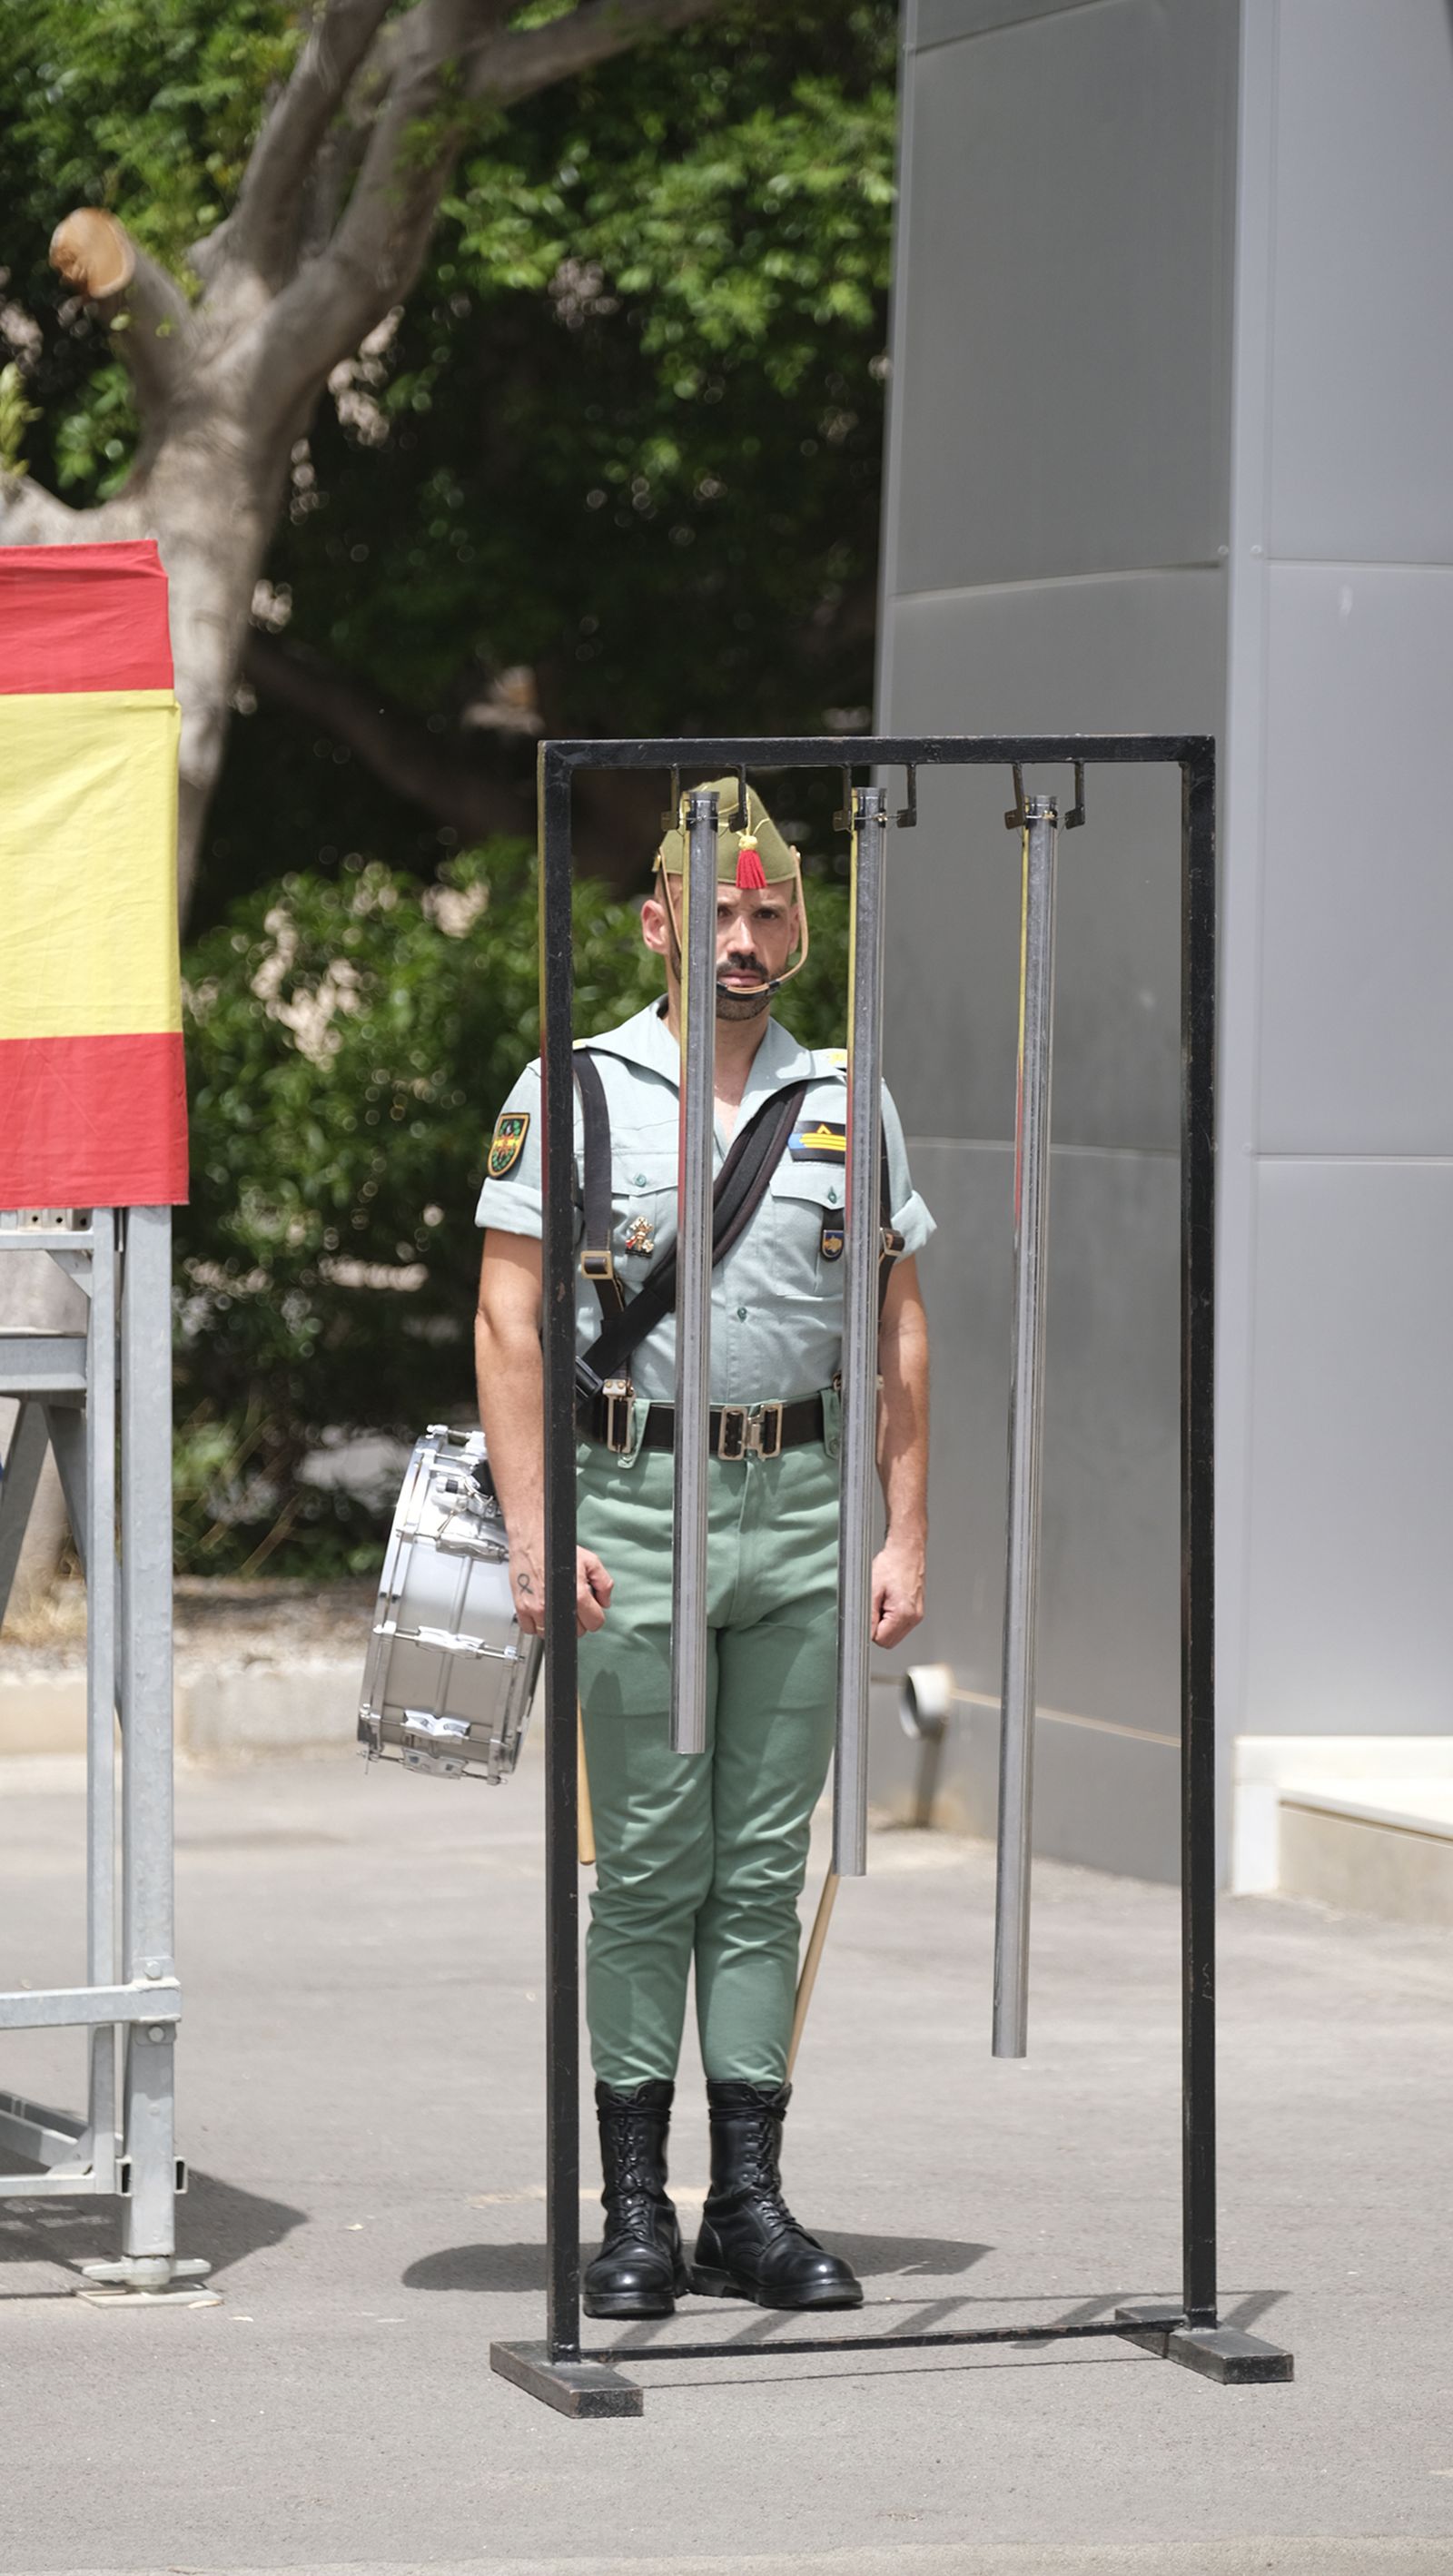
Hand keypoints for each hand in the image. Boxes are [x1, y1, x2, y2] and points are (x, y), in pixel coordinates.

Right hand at [512, 1544, 612, 1637]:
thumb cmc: (556, 1548)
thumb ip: (604, 1583)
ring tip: (556, 1606)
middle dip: (577, 1621)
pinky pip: (531, 1630)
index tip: (590, 1611)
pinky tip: (541, 1609)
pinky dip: (536, 1624)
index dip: (595, 1616)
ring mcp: (537, 1609)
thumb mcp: (590, 1561)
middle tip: (573, 1605)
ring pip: (552, 1634)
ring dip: (556, 1624)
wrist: (531, 1541)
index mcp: (577, 1595)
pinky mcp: (522, 1608)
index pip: (595, 1623)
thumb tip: (604, 1602)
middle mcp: (556, 1605)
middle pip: (575, 1632)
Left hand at [870, 1533, 924, 1648]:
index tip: (868, 1614)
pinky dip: (891, 1618)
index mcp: (904, 1614)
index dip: (870, 1629)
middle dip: (877, 1629)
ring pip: (894, 1635)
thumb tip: (863, 1632)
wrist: (906, 1551)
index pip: (881, 1640)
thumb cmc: (891, 1565)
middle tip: (875, 1606)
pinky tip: (889, 1601)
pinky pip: (900, 1625)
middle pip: (888, 1641)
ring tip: (883, 1601)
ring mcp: (917, 1615)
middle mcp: (914, 1617)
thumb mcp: (872, 1590)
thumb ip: (868, 1615)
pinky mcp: (916, 1611)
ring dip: (884, 1623)